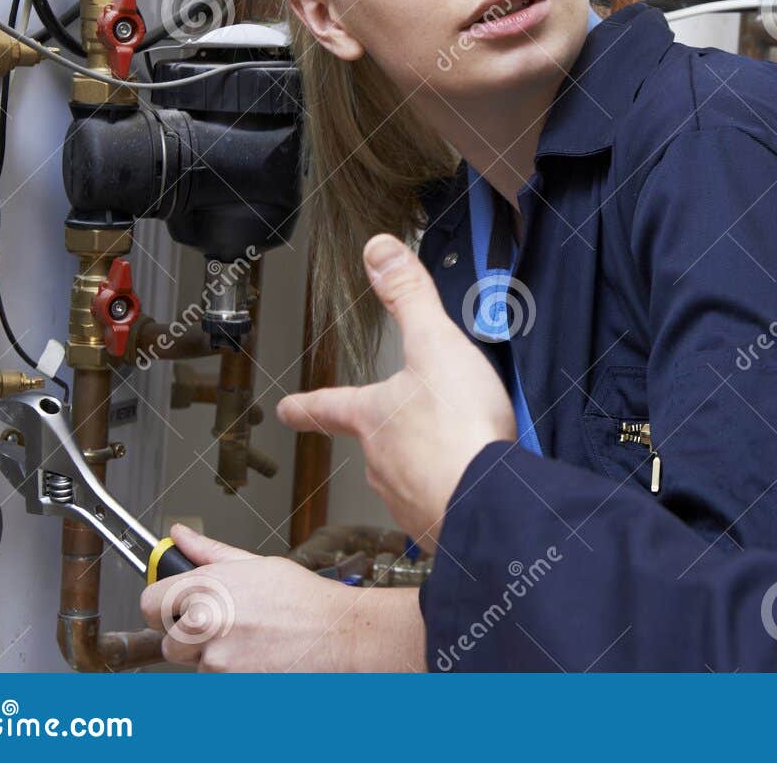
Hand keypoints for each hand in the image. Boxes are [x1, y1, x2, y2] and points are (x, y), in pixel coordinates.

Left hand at [138, 523, 424, 670]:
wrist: (337, 634)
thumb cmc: (303, 599)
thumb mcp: (256, 565)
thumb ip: (209, 552)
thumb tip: (180, 536)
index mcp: (207, 587)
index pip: (150, 603)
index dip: (165, 606)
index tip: (179, 608)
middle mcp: (205, 623)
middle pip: (168, 639)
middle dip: (191, 635)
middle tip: (227, 625)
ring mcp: (214, 658)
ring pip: (192, 663)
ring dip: (212, 655)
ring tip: (249, 640)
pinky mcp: (226, 684)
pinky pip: (213, 680)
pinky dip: (229, 672)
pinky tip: (255, 656)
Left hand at [277, 234, 516, 549]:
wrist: (489, 502)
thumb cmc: (458, 431)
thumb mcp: (435, 344)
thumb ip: (409, 297)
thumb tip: (379, 252)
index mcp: (373, 417)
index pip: (328, 405)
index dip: (306, 405)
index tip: (287, 409)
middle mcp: (381, 461)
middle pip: (376, 443)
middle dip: (392, 434)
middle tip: (417, 425)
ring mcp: (408, 497)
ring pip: (409, 476)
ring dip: (427, 464)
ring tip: (456, 451)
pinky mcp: (439, 524)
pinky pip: (441, 504)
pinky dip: (453, 491)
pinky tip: (474, 482)